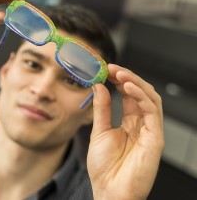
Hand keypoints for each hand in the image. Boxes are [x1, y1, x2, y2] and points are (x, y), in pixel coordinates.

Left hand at [87, 64, 163, 199]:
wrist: (109, 191)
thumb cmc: (104, 168)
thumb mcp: (99, 131)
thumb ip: (102, 108)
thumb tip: (99, 86)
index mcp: (130, 122)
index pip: (129, 94)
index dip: (119, 80)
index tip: (105, 69)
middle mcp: (142, 124)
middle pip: (141, 93)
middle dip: (126, 77)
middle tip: (111, 67)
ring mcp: (150, 130)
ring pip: (150, 97)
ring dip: (134, 82)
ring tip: (118, 73)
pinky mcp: (155, 138)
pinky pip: (152, 111)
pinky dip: (141, 96)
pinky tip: (127, 86)